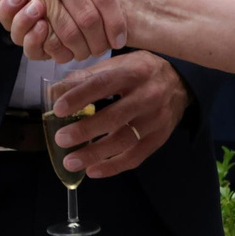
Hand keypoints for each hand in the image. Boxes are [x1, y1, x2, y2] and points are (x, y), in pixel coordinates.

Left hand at [45, 51, 188, 179]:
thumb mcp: (118, 64)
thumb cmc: (140, 72)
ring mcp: (155, 119)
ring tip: (71, 162)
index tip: (58, 109)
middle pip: (114, 117)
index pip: (103, 84)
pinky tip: (93, 171)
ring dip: (95, 154)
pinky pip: (135, 157)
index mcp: (132, 72)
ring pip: (124, 141)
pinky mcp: (159, 138)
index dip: (80, 97)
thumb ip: (87, 77)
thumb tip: (54, 91)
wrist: (179, 83)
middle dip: (85, 130)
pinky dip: (113, 167)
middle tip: (61, 139)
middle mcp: (147, 96)